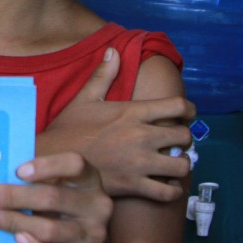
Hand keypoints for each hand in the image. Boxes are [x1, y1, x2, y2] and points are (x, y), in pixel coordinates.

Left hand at [0, 153, 110, 242]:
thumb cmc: (62, 214)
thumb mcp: (58, 191)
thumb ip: (36, 183)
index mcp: (90, 180)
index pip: (75, 164)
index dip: (46, 166)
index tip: (17, 172)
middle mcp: (97, 206)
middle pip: (52, 197)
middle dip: (14, 196)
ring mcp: (92, 236)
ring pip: (48, 228)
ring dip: (13, 221)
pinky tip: (17, 239)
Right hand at [42, 47, 194, 201]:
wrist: (53, 160)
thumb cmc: (68, 129)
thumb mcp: (84, 98)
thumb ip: (103, 75)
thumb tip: (113, 50)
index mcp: (133, 112)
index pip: (177, 106)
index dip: (190, 110)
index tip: (188, 114)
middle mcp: (141, 136)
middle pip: (185, 137)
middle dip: (184, 139)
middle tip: (176, 142)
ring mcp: (140, 163)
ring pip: (182, 165)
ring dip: (181, 164)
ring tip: (172, 164)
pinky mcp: (134, 186)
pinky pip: (168, 192)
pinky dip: (171, 190)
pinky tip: (164, 185)